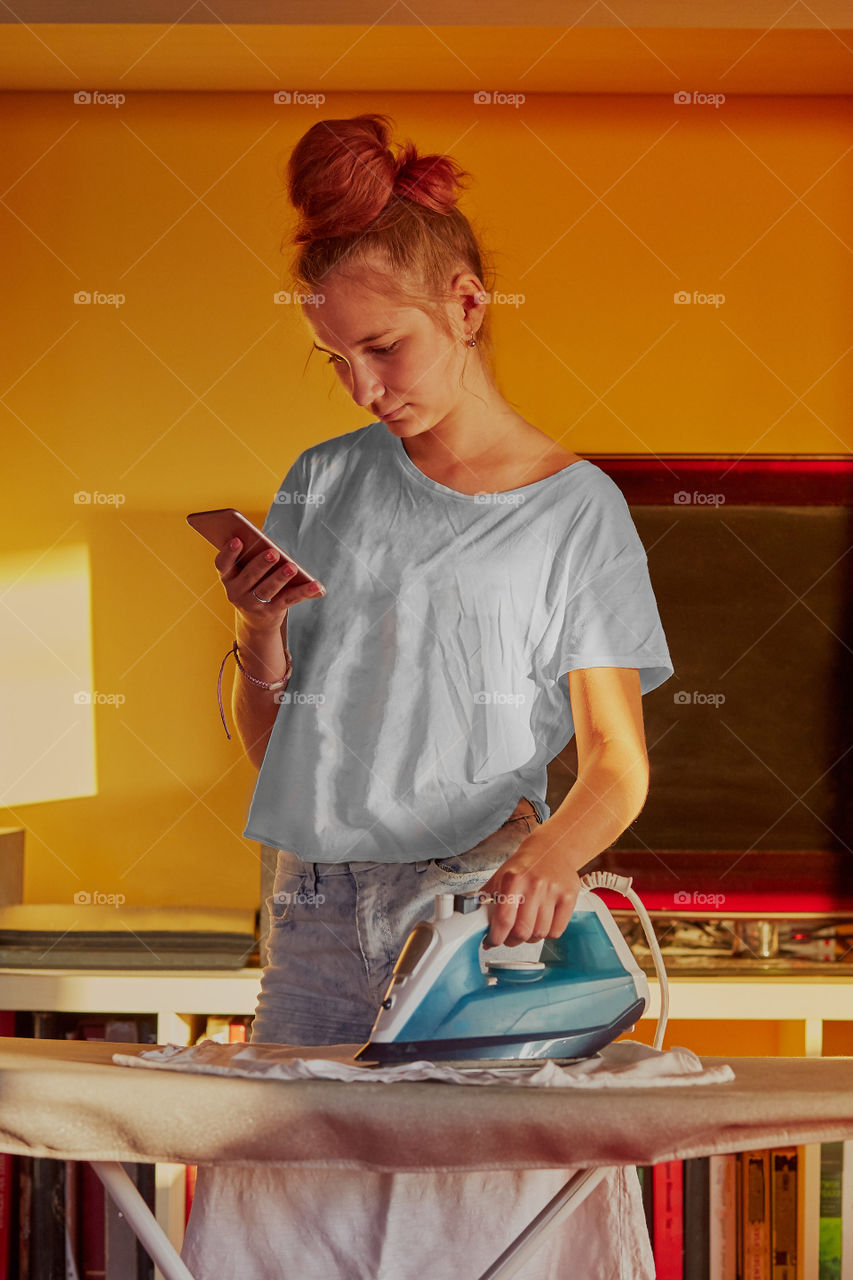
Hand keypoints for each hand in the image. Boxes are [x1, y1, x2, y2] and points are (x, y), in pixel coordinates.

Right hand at [214, 538, 323, 628]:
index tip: (238, 540)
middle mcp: (237, 592)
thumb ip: (250, 558)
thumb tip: (268, 543)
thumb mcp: (244, 573)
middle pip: (250, 576)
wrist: (255, 622)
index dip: (228, 552)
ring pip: (268, 589)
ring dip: (280, 577)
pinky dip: (305, 592)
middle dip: (261, 564)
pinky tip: (317, 586)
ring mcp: (253, 604)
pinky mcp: (272, 611)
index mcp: (228, 577)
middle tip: (273, 553)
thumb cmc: (251, 585)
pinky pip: (290, 599)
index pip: (222, 564)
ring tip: (292, 567)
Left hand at [478, 833, 582, 947]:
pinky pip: (556, 931)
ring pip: (540, 933)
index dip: (496, 937)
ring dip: (530, 938)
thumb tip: (476, 923)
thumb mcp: (500, 876)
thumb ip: (486, 899)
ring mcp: (554, 891)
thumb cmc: (524, 865)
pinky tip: (542, 923)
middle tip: (509, 938)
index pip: (504, 920)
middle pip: (523, 931)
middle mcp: (534, 885)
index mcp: (513, 879)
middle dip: (513, 941)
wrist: (552, 848)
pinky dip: (547, 934)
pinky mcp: (569, 897)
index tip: (492, 941)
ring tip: (527, 928)